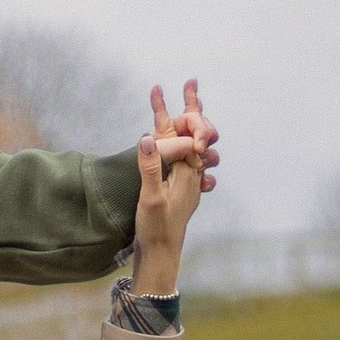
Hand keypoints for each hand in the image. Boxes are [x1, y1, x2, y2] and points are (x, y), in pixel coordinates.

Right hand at [131, 77, 211, 291]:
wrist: (162, 256)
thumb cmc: (156, 229)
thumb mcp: (151, 198)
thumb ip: (150, 168)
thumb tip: (146, 137)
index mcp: (187, 170)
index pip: (183, 131)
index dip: (174, 108)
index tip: (159, 88)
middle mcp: (192, 173)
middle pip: (193, 133)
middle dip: (190, 108)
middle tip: (191, 83)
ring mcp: (188, 182)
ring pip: (190, 144)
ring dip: (187, 123)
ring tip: (189, 106)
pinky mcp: (181, 190)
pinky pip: (184, 158)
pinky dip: (181, 143)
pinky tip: (181, 145)